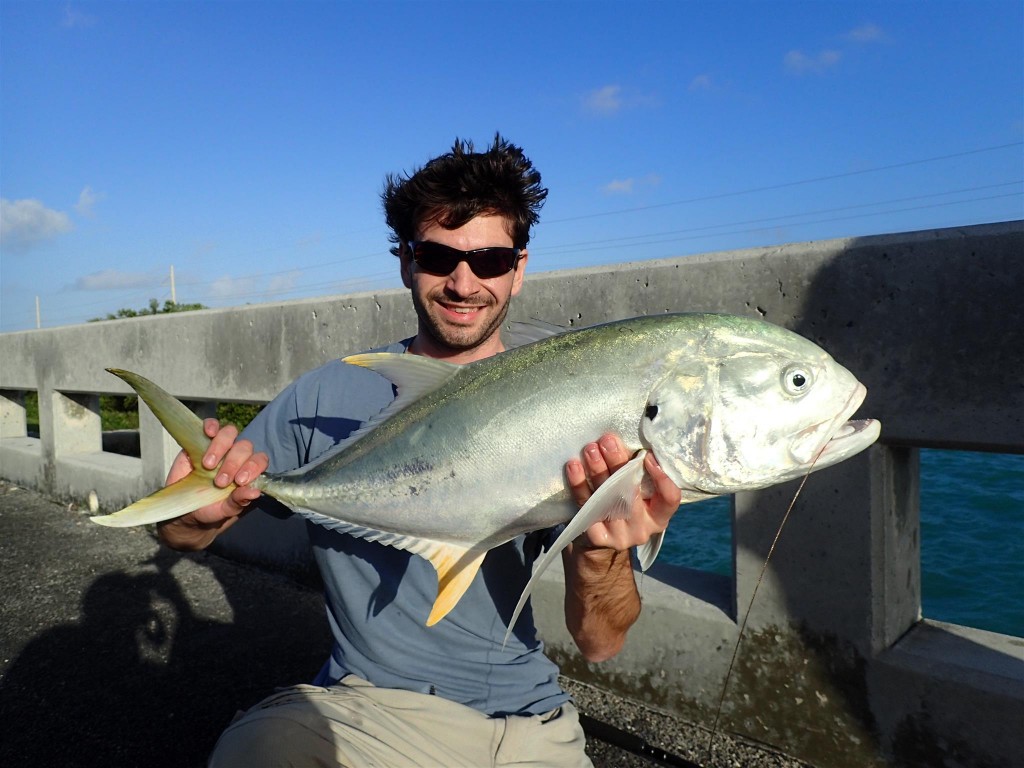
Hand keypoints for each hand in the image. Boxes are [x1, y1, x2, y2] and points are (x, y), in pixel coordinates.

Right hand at [158, 419, 268, 549]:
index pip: (259, 460)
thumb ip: (239, 502)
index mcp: (247, 472)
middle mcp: (236, 458)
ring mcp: (219, 448)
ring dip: (221, 447)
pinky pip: (211, 425)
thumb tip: (255, 493)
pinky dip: (212, 425)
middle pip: (244, 447)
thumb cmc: (209, 511)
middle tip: (220, 481)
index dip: (253, 467)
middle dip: (234, 462)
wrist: (183, 513)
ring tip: (208, 465)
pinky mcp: (201, 442)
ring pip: (230, 433)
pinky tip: (208, 432)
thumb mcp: (224, 511)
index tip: (240, 481)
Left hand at [565, 434, 680, 551]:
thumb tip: (631, 437)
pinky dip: (579, 484)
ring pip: (606, 499)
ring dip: (597, 469)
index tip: (648, 456)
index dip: (661, 478)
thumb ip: (639, 472)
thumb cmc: (625, 504)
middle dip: (618, 463)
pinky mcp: (596, 535)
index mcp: (659, 515)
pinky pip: (585, 506)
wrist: (601, 539)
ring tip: (590, 449)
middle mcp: (642, 528)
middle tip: (607, 441)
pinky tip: (574, 466)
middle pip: (631, 494)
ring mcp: (619, 534)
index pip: (669, 498)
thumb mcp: (639, 492)